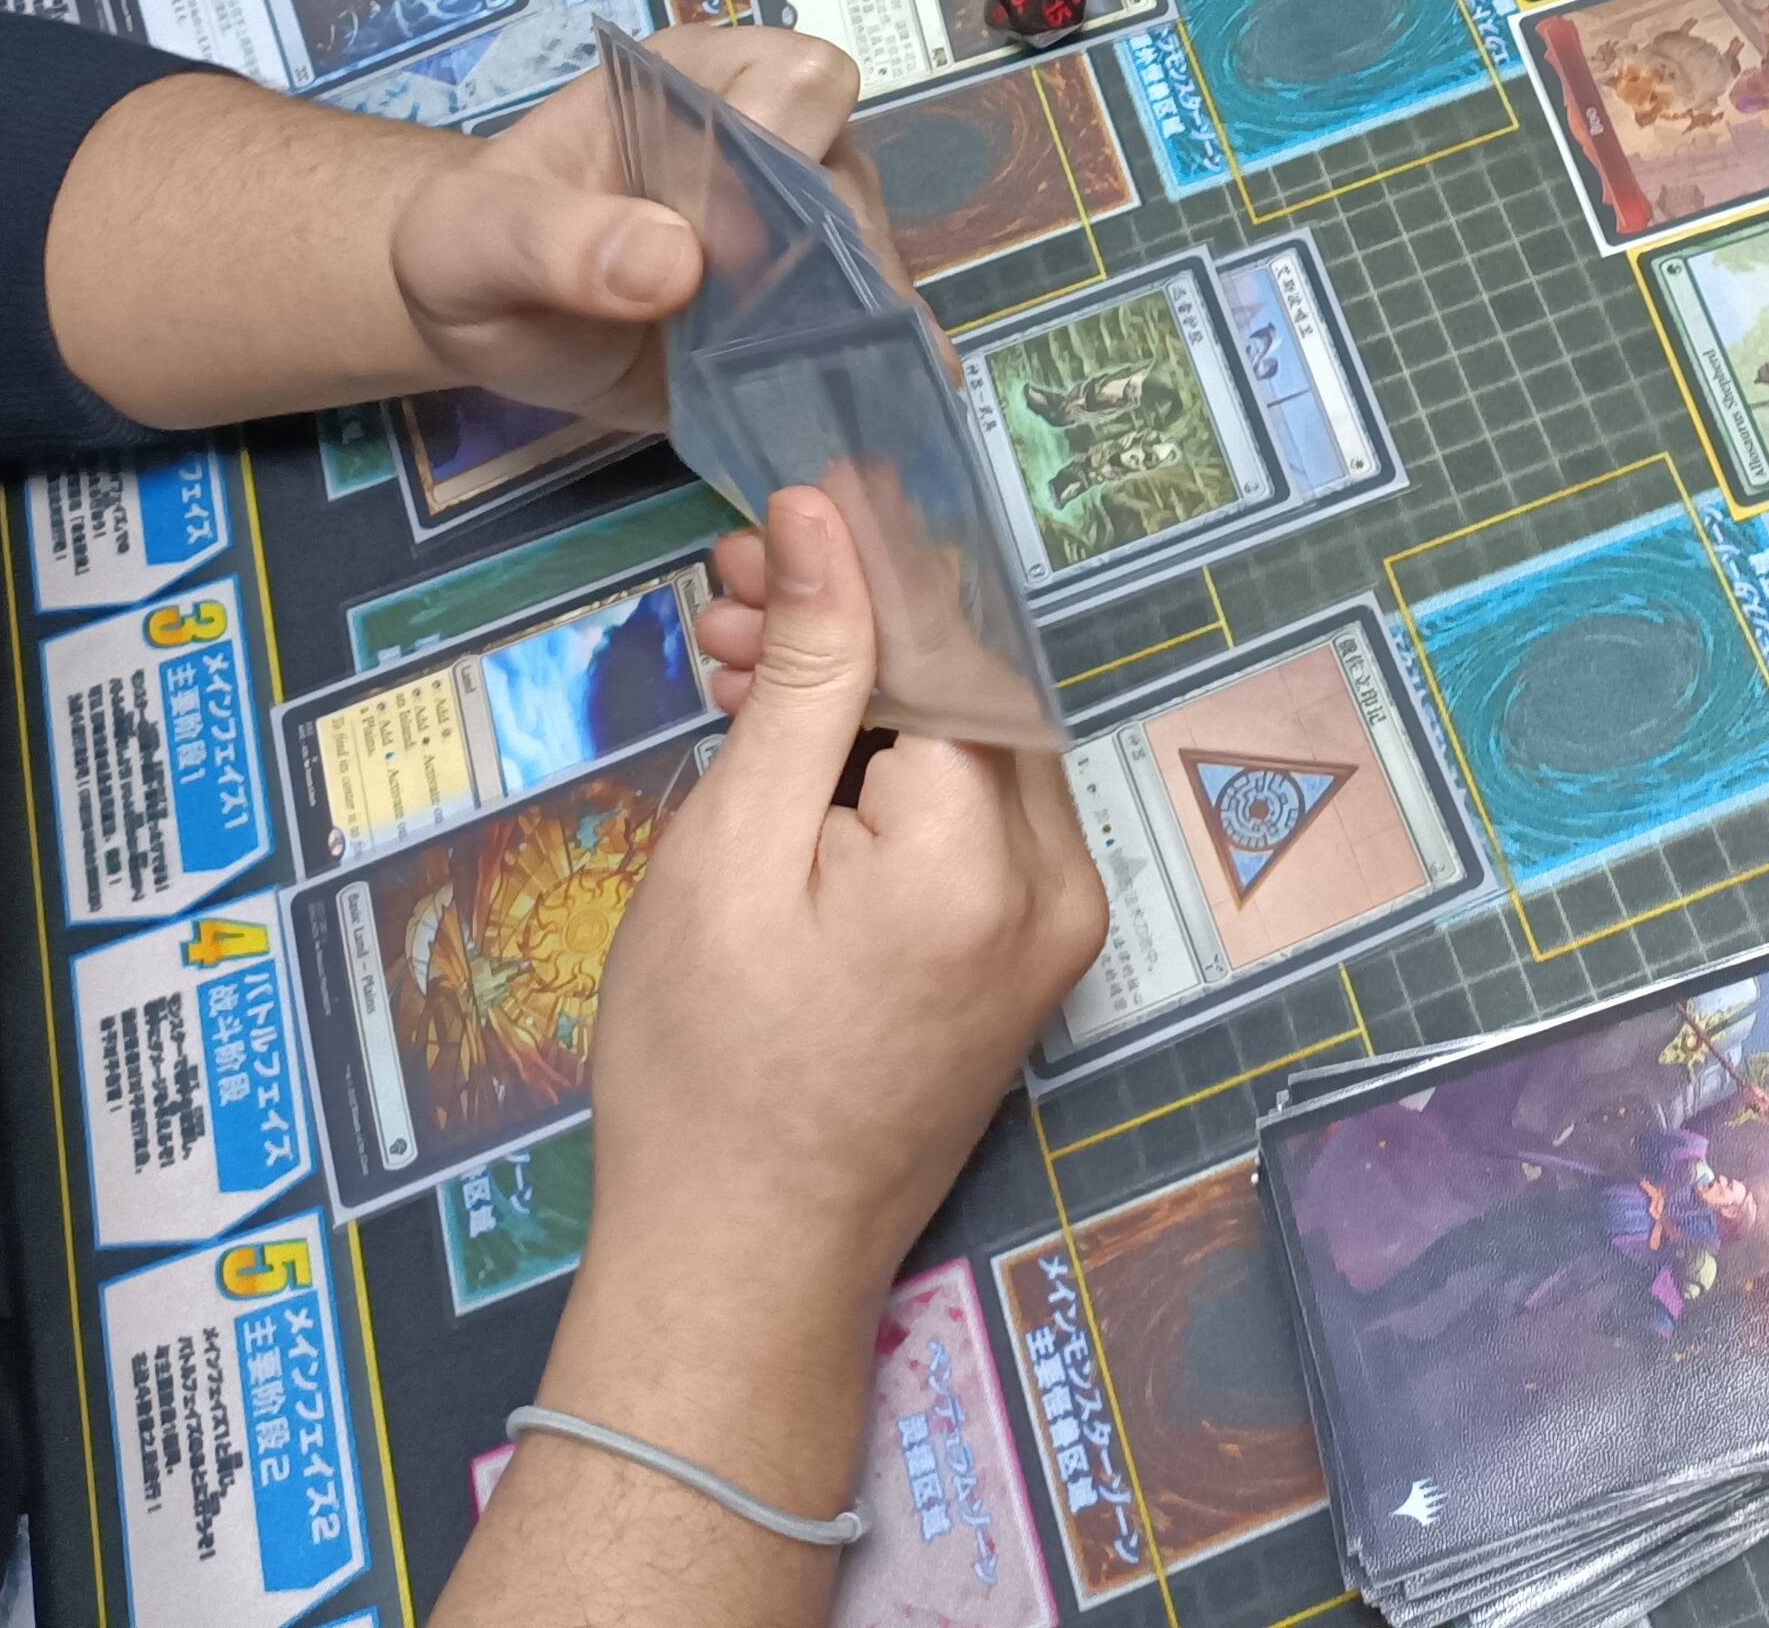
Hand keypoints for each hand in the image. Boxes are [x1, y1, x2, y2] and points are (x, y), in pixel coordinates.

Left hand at [388, 20, 880, 420]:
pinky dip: (871, 380)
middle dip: (823, 269)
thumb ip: (552, 240)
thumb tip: (674, 263)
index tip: (727, 244)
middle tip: (761, 345)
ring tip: (807, 397)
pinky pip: (864, 337)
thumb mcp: (472, 238)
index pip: (798, 81)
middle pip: (848, 185)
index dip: (784, 152)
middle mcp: (767, 147)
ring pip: (870, 266)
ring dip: (851, 334)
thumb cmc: (470, 246)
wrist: (476, 315)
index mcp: (691, 86)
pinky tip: (864, 425)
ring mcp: (795, 233)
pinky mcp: (799, 312)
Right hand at [477, 489, 1103, 1620]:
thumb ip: (806, 671)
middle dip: (849, 621)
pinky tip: (792, 740)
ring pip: (962, 745)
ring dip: (860, 689)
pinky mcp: (1024, 957)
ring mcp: (1053, 926)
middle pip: (961, 686)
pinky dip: (887, 768)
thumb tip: (829, 520)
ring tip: (736, 657)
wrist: (741, 1264)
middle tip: (727, 593)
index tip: (781, 505)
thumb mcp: (732, 845)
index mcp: (992, 853)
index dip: (863, 558)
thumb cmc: (709, 1070)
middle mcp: (1059, 881)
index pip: (948, 638)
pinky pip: (968, 818)